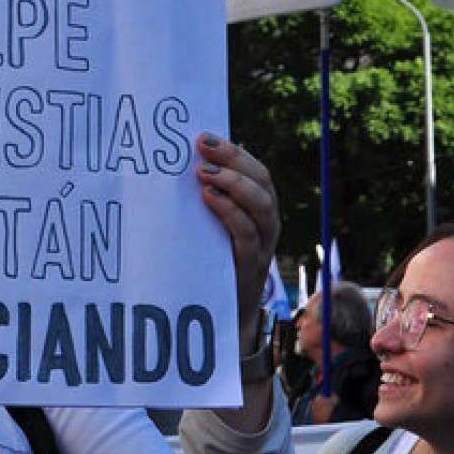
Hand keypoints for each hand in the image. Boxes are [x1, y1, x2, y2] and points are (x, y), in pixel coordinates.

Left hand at [194, 132, 279, 340]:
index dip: (234, 152)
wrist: (221, 316)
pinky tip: (208, 199)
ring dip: (233, 183)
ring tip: (204, 172)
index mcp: (260, 209)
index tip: (203, 137)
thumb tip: (186, 162)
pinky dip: (230, 212)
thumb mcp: (213, 227)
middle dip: (234, 159)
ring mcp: (262, 246)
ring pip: (261, 206)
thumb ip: (209, 199)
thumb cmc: (213, 262)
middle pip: (262, 182)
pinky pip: (247, 234)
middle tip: (202, 146)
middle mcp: (267, 224)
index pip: (257, 171)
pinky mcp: (250, 267)